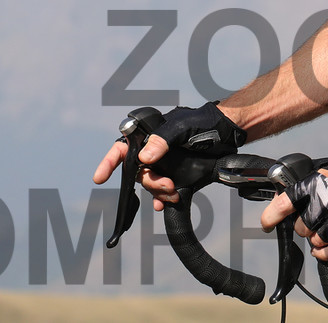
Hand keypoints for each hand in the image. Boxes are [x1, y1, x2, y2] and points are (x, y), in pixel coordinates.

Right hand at [92, 101, 243, 210]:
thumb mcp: (182, 127)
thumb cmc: (203, 123)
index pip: (122, 149)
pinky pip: (162, 192)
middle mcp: (152, 152)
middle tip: (167, 185)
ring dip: (158, 191)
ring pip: (150, 184)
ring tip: (173, 193)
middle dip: (149, 182)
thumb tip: (144, 159)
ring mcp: (163, 166)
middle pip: (137, 173)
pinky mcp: (175, 176)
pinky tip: (165, 204)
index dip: (108, 163)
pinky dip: (161, 199)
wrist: (227, 134)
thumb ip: (162, 139)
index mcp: (148, 137)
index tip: (99, 178)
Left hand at [261, 169, 327, 260]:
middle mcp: (325, 200)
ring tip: (326, 229)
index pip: (284, 203)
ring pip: (316, 241)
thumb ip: (304, 185)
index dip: (270, 217)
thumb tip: (279, 199)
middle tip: (314, 221)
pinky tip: (324, 250)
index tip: (266, 225)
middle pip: (301, 228)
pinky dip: (326, 254)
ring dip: (318, 239)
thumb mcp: (324, 171)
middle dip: (304, 228)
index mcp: (315, 183)